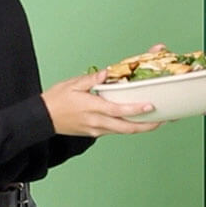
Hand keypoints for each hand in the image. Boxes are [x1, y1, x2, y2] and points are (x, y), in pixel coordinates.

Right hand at [41, 69, 160, 136]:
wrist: (41, 119)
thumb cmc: (56, 100)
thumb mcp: (72, 84)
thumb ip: (91, 79)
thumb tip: (106, 73)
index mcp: (92, 108)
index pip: (119, 111)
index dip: (136, 110)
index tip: (150, 106)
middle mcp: (97, 123)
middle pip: (127, 128)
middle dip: (147, 126)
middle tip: (164, 120)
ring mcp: (97, 130)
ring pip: (123, 131)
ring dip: (140, 128)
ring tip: (156, 121)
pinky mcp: (95, 133)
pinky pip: (115, 131)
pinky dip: (128, 126)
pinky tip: (136, 121)